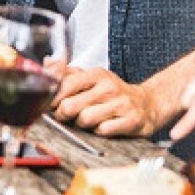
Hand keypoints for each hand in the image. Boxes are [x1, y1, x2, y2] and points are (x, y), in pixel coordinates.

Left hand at [52, 66, 167, 135]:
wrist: (147, 104)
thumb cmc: (113, 93)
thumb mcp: (92, 78)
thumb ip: (68, 73)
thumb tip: (47, 62)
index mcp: (97, 74)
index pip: (65, 84)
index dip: (53, 98)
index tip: (50, 105)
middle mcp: (109, 87)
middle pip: (71, 106)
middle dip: (64, 114)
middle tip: (68, 115)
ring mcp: (121, 103)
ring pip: (85, 119)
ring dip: (82, 125)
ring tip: (88, 120)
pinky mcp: (131, 120)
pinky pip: (103, 131)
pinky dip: (99, 132)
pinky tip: (104, 126)